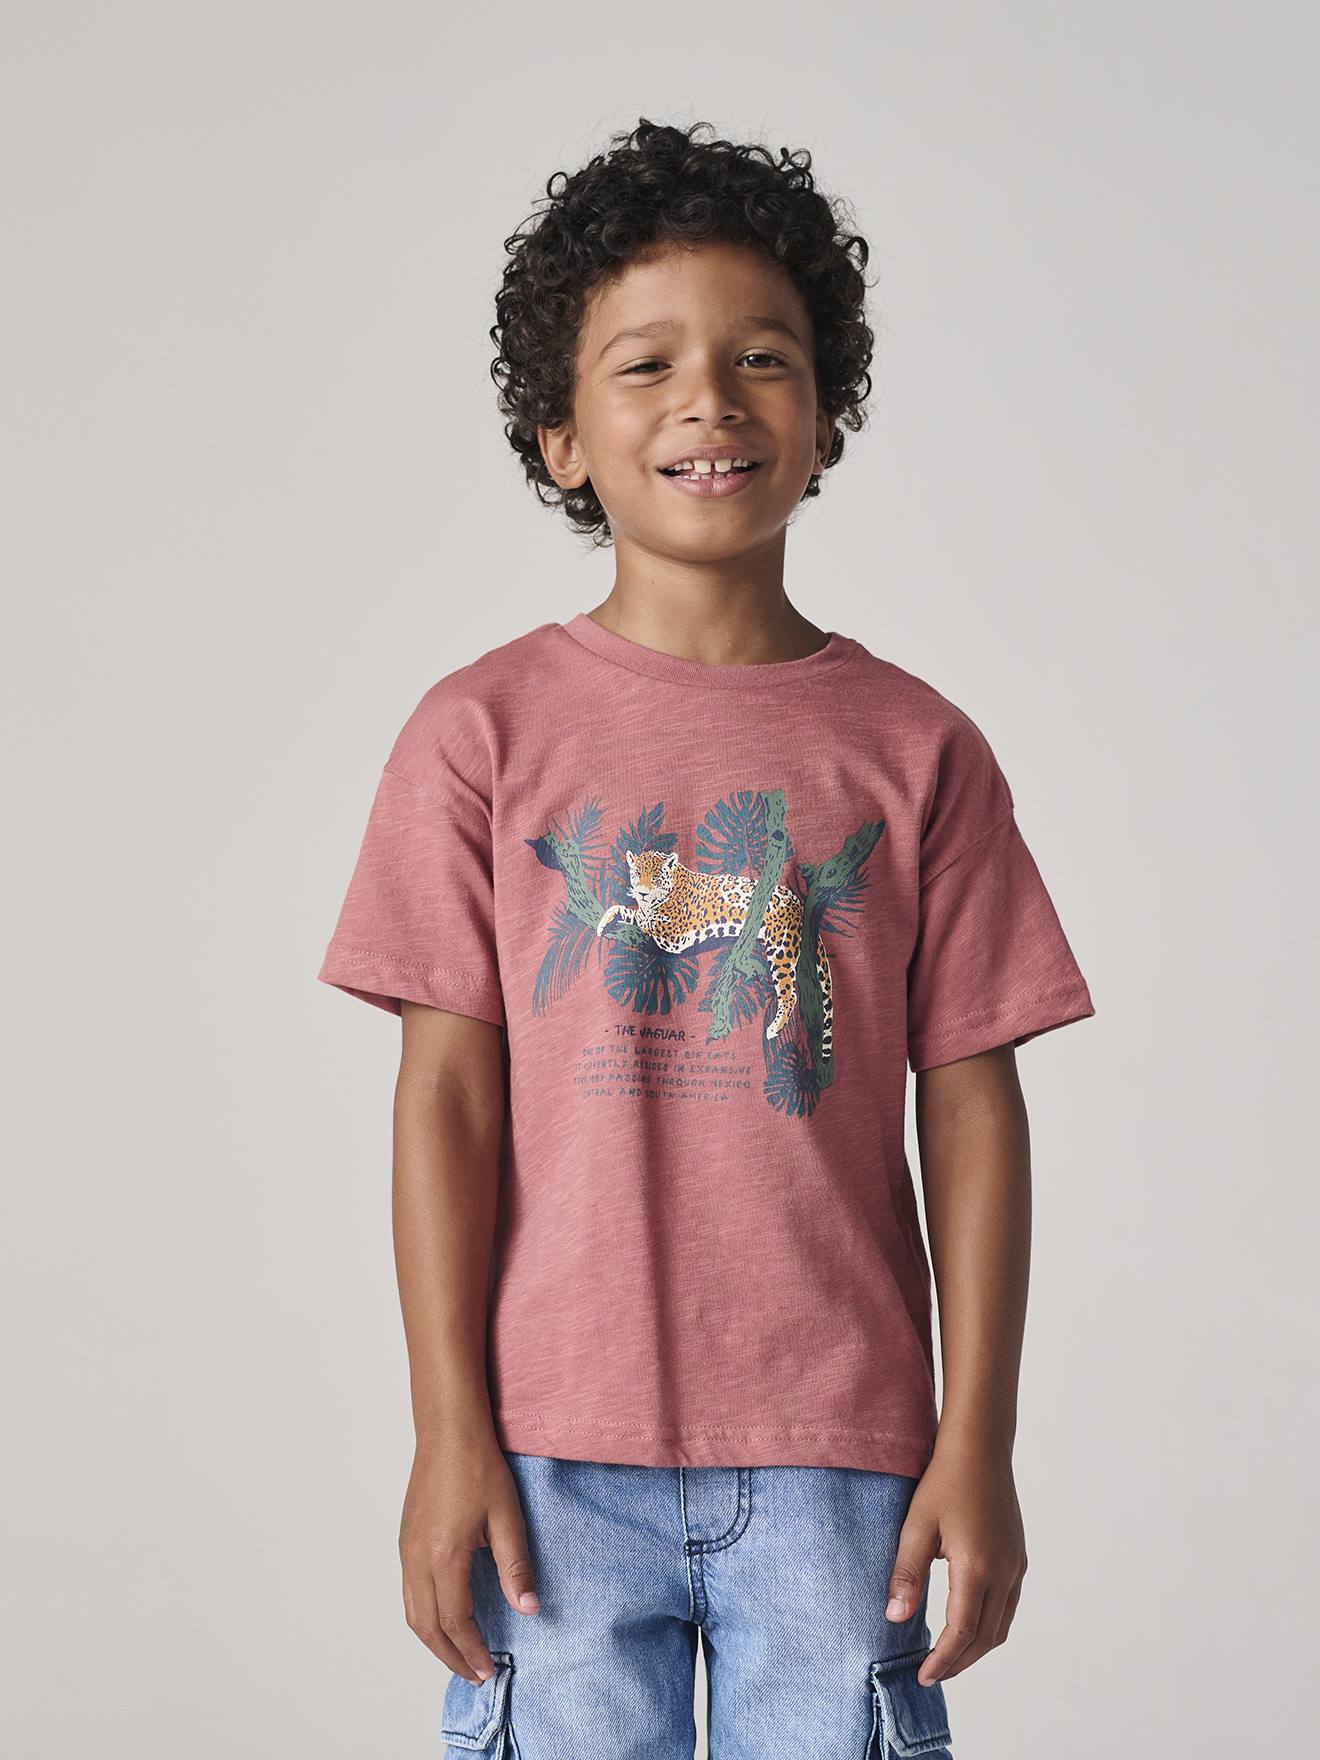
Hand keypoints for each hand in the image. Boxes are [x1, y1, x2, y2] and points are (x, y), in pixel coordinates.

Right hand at [399, 1430, 540, 1682]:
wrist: (448, 1431)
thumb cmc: (479, 1467)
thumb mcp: (506, 1517)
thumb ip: (515, 1566)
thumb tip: (528, 1609)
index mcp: (444, 1556)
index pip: (456, 1621)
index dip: (472, 1650)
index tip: (489, 1669)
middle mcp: (417, 1558)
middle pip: (427, 1627)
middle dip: (450, 1656)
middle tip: (475, 1674)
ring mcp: (406, 1549)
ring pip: (412, 1612)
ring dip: (434, 1640)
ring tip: (460, 1654)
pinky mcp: (405, 1540)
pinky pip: (409, 1592)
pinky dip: (425, 1616)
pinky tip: (445, 1617)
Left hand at [883, 1442, 1026, 1684]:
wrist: (979, 1447)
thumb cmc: (944, 1481)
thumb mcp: (916, 1525)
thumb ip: (906, 1573)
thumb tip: (895, 1618)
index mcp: (977, 1568)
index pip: (961, 1632)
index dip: (942, 1660)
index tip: (923, 1676)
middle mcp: (1004, 1573)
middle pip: (985, 1638)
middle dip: (959, 1662)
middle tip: (933, 1673)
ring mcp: (1016, 1565)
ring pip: (1001, 1625)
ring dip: (976, 1647)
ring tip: (949, 1657)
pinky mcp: (1018, 1556)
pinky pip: (1009, 1605)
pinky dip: (990, 1625)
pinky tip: (969, 1623)